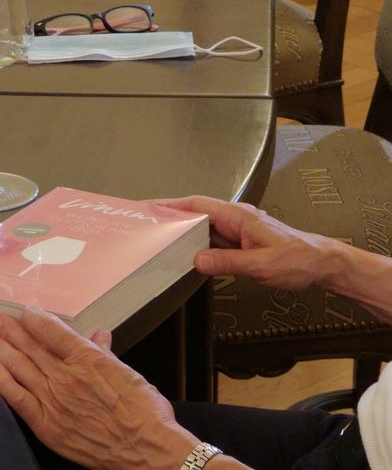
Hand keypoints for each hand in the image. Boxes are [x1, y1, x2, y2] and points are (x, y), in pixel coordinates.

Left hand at [0, 306, 197, 469]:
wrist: (147, 449)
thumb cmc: (144, 409)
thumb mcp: (128, 373)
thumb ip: (106, 354)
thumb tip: (99, 336)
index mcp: (87, 359)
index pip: (52, 331)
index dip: (35, 318)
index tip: (26, 312)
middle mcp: (66, 377)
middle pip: (32, 347)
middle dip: (13, 331)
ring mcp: (54, 402)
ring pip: (22, 369)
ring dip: (5, 350)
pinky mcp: (48, 426)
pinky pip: (19, 400)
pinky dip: (4, 383)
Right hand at [160, 195, 334, 289]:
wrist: (322, 265)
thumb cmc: (298, 260)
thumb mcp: (261, 264)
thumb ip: (227, 262)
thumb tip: (197, 261)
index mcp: (239, 216)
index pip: (198, 205)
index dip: (171, 205)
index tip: (150, 207)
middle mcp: (236, 220)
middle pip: (196, 215)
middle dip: (171, 219)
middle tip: (147, 227)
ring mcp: (238, 232)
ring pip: (204, 230)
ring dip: (183, 235)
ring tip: (159, 242)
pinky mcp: (241, 245)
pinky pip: (214, 243)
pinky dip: (198, 248)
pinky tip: (187, 257)